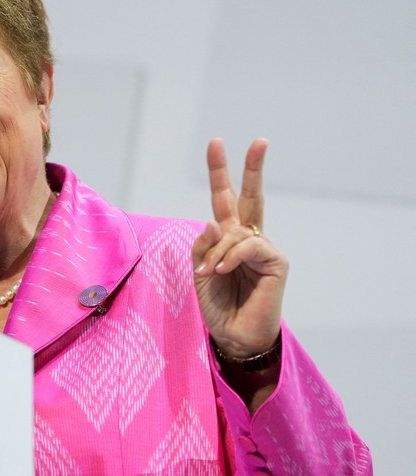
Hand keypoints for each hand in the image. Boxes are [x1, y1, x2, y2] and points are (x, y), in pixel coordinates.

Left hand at [192, 138, 288, 357]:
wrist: (234, 335)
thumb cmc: (217, 304)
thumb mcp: (199, 270)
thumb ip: (204, 244)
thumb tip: (215, 221)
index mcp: (228, 237)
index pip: (224, 199)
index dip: (220, 172)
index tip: (216, 142)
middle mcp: (248, 237)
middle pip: (250, 196)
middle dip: (252, 168)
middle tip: (261, 141)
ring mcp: (264, 248)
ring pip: (236, 231)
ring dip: (218, 252)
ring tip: (210, 273)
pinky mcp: (276, 261)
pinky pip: (249, 246)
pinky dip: (231, 256)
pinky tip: (223, 270)